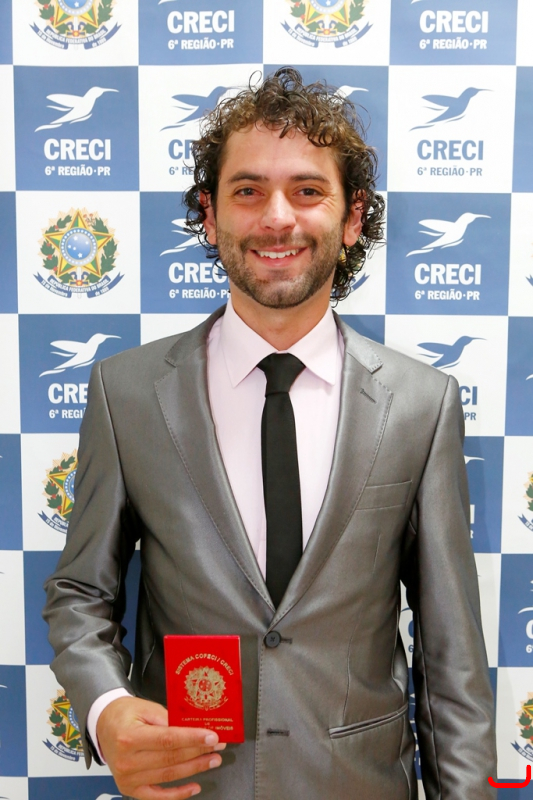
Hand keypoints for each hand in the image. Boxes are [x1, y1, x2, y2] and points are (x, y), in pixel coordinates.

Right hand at [96, 696, 225, 799]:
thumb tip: (196, 728)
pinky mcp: (130, 788)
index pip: (168, 740)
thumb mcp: (146, 708)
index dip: (192, 739)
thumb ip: (168, 719)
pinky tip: (194, 787)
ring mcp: (127, 778)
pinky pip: (157, 796)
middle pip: (171, 759)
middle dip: (198, 752)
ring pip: (168, 775)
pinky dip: (178, 794)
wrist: (103, 725)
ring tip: (212, 761)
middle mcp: (127, 761)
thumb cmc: (126, 714)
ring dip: (194, 769)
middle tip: (218, 747)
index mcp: (129, 737)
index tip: (212, 737)